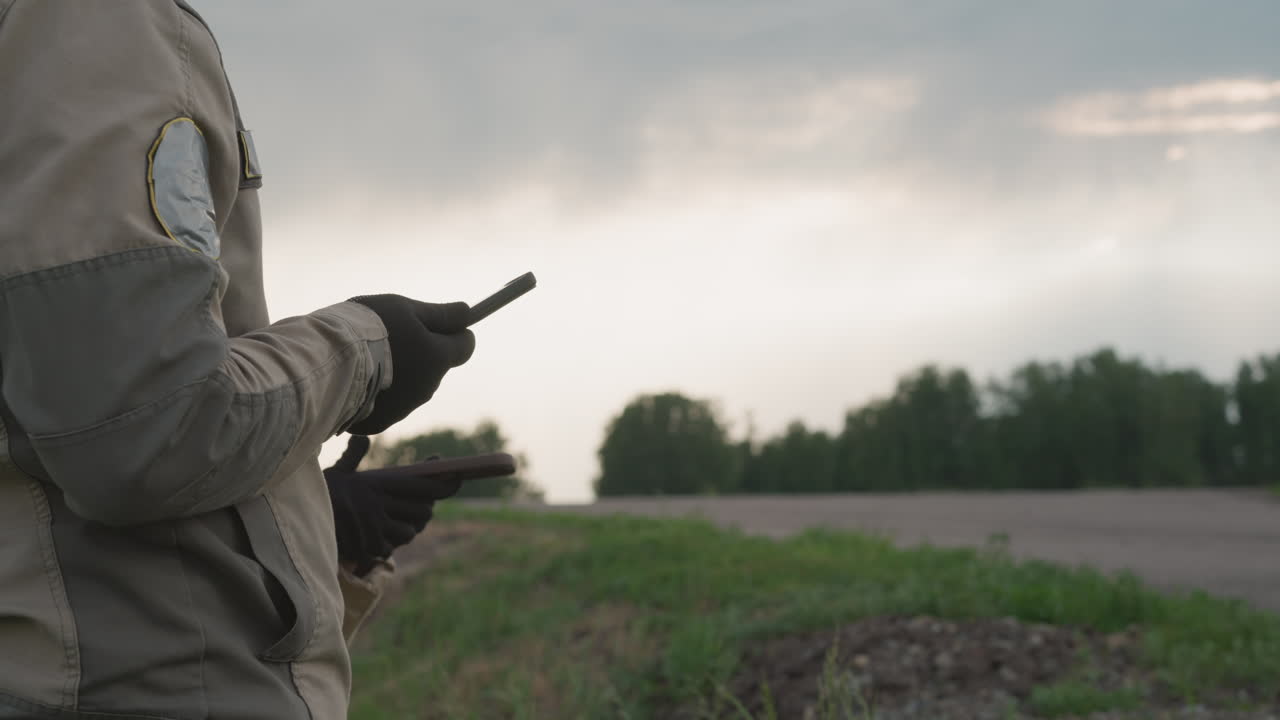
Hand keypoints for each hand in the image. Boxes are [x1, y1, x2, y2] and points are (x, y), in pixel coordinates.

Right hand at [323, 434, 462, 574]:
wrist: (295, 522)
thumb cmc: (319, 495)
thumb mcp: (335, 473)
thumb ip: (353, 456)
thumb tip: (361, 438)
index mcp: (376, 483)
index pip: (422, 484)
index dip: (445, 482)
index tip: (457, 476)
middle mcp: (378, 504)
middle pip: (423, 510)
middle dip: (425, 509)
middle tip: (420, 505)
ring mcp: (373, 527)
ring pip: (410, 531)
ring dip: (407, 529)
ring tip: (396, 522)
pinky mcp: (367, 546)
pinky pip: (390, 548)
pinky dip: (388, 544)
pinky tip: (377, 537)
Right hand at [347, 295, 475, 434]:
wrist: (327, 365)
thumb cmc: (368, 329)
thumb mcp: (405, 309)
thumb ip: (439, 314)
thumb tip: (466, 312)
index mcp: (439, 358)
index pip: (466, 345)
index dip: (454, 332)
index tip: (439, 323)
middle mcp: (428, 387)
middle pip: (435, 366)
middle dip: (422, 352)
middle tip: (391, 335)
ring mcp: (405, 408)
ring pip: (411, 385)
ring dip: (399, 371)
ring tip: (368, 356)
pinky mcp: (381, 422)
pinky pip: (388, 403)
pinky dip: (379, 391)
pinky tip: (358, 378)